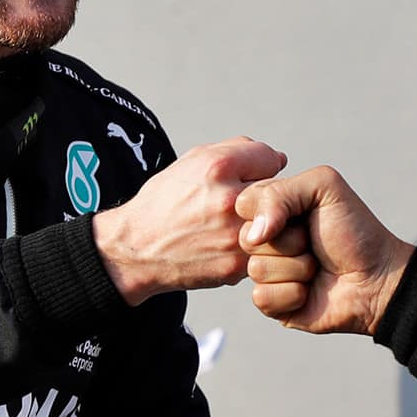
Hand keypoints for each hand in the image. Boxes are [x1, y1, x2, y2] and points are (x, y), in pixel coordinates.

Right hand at [92, 137, 285, 305]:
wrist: (137, 249)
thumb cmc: (165, 203)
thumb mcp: (191, 162)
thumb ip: (238, 150)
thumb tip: (279, 159)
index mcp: (218, 167)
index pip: (270, 157)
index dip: (258, 167)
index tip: (243, 178)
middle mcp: (230, 200)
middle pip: (276, 191)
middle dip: (262, 196)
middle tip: (239, 204)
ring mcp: (235, 236)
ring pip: (277, 224)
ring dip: (264, 224)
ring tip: (233, 225)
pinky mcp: (236, 266)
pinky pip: (263, 250)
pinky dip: (252, 247)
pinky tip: (226, 245)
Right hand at [235, 165, 414, 335]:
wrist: (378, 278)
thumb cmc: (354, 230)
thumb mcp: (324, 187)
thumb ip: (280, 192)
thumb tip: (253, 234)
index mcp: (272, 208)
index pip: (243, 204)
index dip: (270, 211)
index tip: (301, 213)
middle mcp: (265, 239)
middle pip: (246, 238)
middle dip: (290, 241)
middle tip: (313, 241)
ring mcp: (267, 271)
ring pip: (256, 269)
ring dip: (298, 268)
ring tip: (317, 266)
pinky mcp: (271, 303)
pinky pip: (262, 297)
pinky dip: (293, 294)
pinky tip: (311, 291)